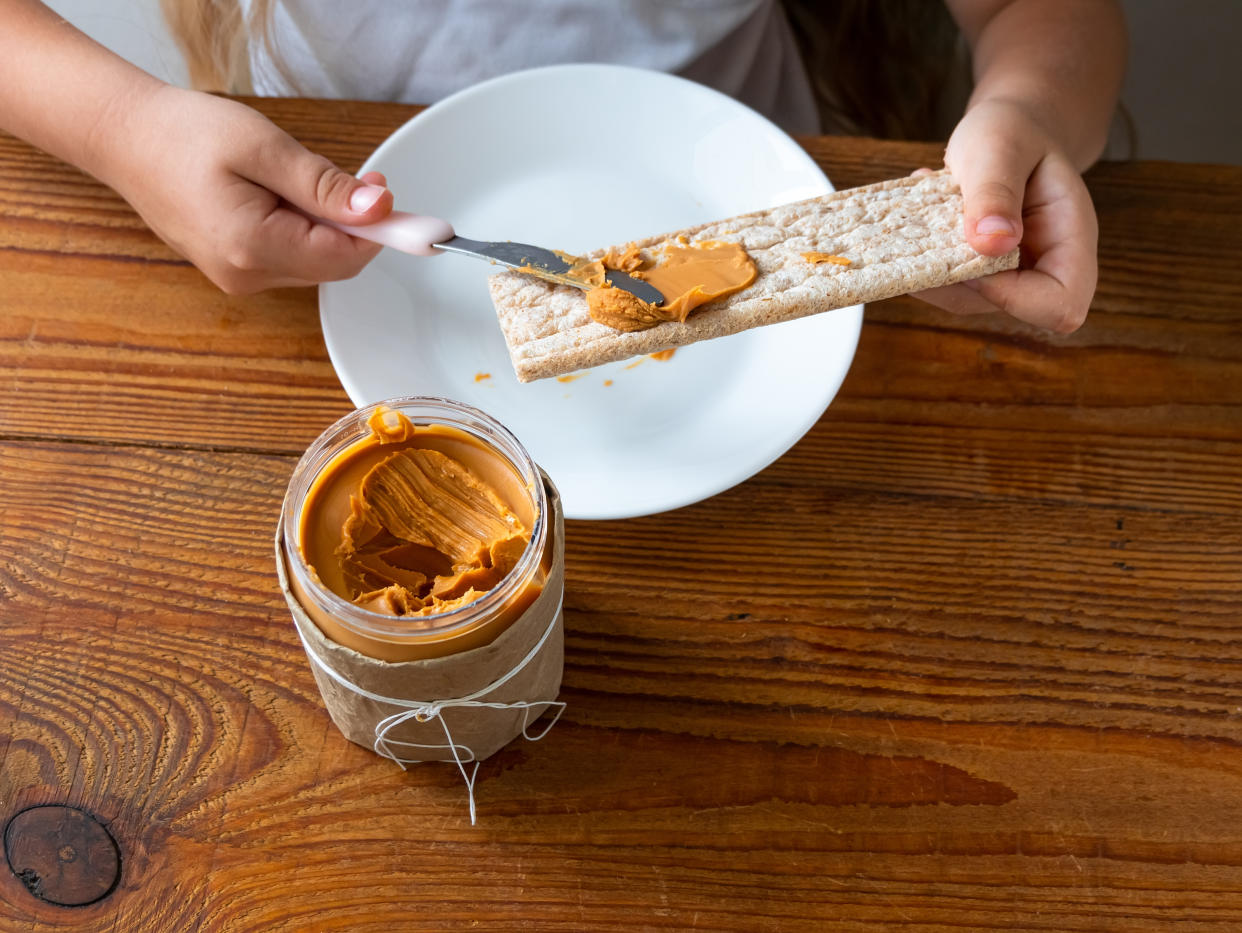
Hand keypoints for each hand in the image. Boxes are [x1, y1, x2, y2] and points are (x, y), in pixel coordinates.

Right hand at [101, 85, 392, 292]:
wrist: (125, 137)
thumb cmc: (184, 135)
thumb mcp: (264, 149)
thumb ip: (324, 186)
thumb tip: (379, 210)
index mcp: (252, 248)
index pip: (346, 258)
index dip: (380, 231)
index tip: (396, 198)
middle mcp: (246, 276)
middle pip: (334, 264)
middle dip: (355, 226)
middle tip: (358, 180)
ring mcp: (237, 278)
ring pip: (314, 262)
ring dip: (327, 226)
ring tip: (298, 180)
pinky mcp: (234, 269)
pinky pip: (289, 257)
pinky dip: (303, 230)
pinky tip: (283, 196)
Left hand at [913, 98, 1098, 333]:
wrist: (1010, 130)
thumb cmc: (1014, 132)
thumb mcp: (1001, 147)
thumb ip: (997, 192)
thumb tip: (991, 244)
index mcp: (1070, 238)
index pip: (1061, 303)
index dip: (1014, 296)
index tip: (973, 252)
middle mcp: (1044, 264)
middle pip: (1004, 307)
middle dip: (955, 275)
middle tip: (928, 223)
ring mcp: (1011, 273)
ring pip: (964, 298)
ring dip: (929, 265)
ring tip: (923, 211)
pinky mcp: (980, 272)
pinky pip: (946, 281)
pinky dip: (923, 257)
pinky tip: (923, 217)